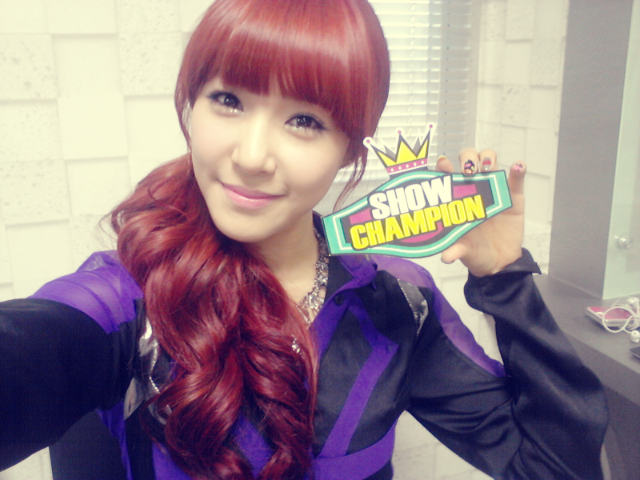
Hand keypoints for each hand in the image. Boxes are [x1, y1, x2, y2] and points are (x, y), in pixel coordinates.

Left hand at [435, 148, 525, 276]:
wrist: (499, 262)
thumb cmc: (475, 252)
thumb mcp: (463, 251)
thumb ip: (455, 251)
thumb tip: (446, 258)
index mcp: (457, 199)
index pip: (448, 175)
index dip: (445, 167)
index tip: (444, 164)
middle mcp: (474, 189)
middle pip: (469, 161)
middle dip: (468, 159)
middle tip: (469, 171)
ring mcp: (494, 191)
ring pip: (490, 162)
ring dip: (488, 158)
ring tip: (487, 168)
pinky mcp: (513, 197)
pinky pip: (516, 179)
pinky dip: (518, 170)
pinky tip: (517, 167)